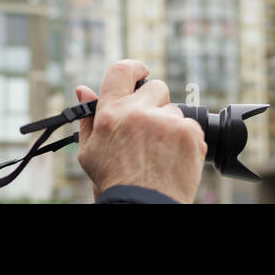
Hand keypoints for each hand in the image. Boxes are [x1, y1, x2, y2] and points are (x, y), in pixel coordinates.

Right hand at [74, 59, 206, 202]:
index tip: (141, 71)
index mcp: (111, 113)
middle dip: (154, 103)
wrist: (142, 207)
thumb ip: (88, 118)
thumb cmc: (114, 182)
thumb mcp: (90, 153)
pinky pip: (191, 127)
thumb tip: (83, 89)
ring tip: (159, 153)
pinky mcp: (189, 133)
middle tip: (148, 128)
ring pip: (174, 111)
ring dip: (169, 126)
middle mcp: (139, 112)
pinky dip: (185, 141)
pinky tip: (173, 158)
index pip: (122, 71)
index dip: (134, 68)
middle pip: (156, 87)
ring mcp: (167, 121)